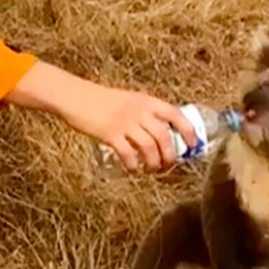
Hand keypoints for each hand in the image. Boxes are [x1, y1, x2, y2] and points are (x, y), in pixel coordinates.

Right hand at [7, 61, 197, 171]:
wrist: (76, 96)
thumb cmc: (102, 100)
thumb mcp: (130, 100)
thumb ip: (145, 113)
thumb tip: (162, 134)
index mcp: (147, 101)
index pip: (176, 115)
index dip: (188, 132)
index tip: (192, 146)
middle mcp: (139, 111)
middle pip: (165, 138)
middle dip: (170, 157)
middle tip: (167, 167)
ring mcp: (125, 123)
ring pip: (149, 149)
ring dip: (154, 164)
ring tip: (151, 171)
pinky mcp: (110, 134)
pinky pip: (128, 154)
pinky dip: (133, 166)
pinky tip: (133, 169)